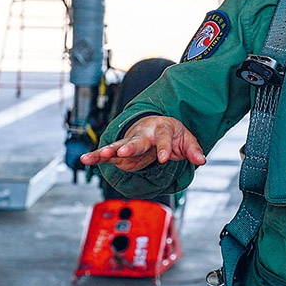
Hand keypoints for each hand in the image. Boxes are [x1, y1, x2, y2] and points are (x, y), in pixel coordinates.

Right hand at [80, 115, 205, 171]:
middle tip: (123, 152)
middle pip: (137, 140)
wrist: (157, 125)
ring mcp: (130, 142)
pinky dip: (95, 157)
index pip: (163, 138)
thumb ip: (193, 150)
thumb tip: (201, 160)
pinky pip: (106, 155)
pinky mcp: (120, 153)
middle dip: (131, 146)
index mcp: (162, 129)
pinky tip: (85, 160)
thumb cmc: (172, 133)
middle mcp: (144, 133)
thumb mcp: (186, 139)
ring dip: (109, 150)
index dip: (164, 148)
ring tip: (101, 155)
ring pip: (119, 146)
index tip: (165, 158)